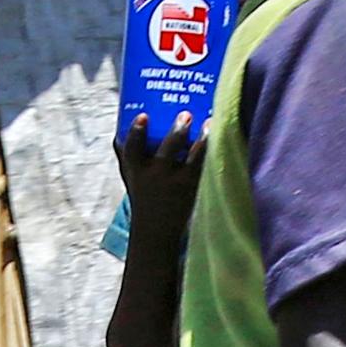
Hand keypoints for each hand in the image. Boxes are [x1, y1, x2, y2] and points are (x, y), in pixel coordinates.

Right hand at [113, 122, 206, 244]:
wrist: (156, 231)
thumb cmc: (142, 194)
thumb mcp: (129, 174)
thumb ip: (126, 150)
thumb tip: (126, 119)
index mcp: (136, 170)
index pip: (132, 148)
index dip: (137, 131)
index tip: (143, 116)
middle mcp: (156, 177)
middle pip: (167, 151)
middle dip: (177, 132)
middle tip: (186, 114)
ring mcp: (177, 184)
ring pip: (192, 160)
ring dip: (202, 140)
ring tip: (209, 122)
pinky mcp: (193, 189)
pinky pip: (204, 168)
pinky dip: (212, 153)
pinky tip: (219, 137)